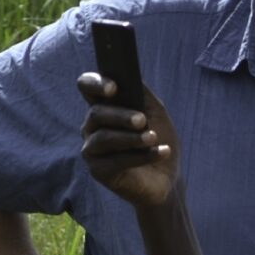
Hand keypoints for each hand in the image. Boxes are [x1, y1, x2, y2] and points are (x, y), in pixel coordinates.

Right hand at [78, 74, 178, 205]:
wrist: (167, 176)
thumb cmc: (158, 139)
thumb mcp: (155, 112)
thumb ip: (142, 94)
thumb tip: (131, 78)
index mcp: (104, 106)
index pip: (87, 86)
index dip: (95, 83)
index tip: (114, 88)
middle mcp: (92, 126)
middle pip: (96, 113)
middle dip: (121, 116)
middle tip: (142, 120)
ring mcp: (92, 149)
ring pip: (103, 138)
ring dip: (132, 138)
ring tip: (153, 138)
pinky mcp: (98, 171)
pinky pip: (115, 161)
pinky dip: (141, 156)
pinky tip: (162, 152)